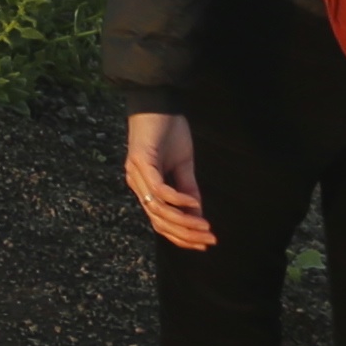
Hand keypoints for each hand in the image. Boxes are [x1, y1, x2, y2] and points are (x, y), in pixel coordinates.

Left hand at [125, 112, 214, 250]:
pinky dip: (176, 199)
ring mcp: (136, 174)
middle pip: (159, 222)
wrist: (158, 101)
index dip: (181, 237)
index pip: (160, 222)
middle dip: (185, 235)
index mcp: (145, 187)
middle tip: (208, 240)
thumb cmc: (169, 130)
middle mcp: (137, 184)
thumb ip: (188, 189)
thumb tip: (198, 214)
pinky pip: (159, 190)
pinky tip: (192, 203)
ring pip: (158, 211)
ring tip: (204, 226)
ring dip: (183, 222)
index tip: (203, 244)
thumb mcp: (182, 164)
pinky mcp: (141, 162)